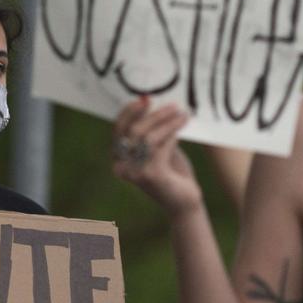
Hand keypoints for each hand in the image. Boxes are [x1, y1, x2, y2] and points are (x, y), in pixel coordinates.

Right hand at [111, 96, 202, 219]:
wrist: (184, 203)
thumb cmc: (172, 174)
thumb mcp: (159, 149)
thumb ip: (153, 133)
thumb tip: (155, 104)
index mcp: (119, 160)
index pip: (118, 130)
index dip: (129, 112)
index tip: (144, 99)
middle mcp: (122, 167)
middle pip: (134, 131)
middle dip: (154, 115)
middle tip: (173, 105)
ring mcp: (135, 172)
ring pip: (148, 137)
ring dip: (167, 122)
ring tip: (182, 114)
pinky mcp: (151, 176)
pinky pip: (161, 146)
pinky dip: (173, 133)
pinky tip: (183, 125)